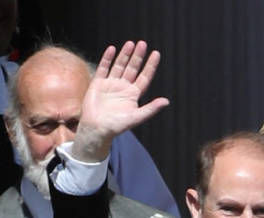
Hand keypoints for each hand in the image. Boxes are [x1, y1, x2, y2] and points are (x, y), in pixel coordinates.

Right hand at [72, 42, 168, 161]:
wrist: (97, 129)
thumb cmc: (117, 126)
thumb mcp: (136, 117)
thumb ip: (151, 108)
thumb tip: (166, 101)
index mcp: (133, 95)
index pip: (144, 77)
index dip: (150, 66)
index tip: (156, 54)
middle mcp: (123, 88)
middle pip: (132, 69)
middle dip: (138, 57)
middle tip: (142, 43)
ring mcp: (110, 85)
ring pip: (119, 66)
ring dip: (124, 55)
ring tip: (130, 43)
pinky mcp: (98, 83)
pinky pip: (104, 68)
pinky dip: (107, 59)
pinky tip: (112, 49)